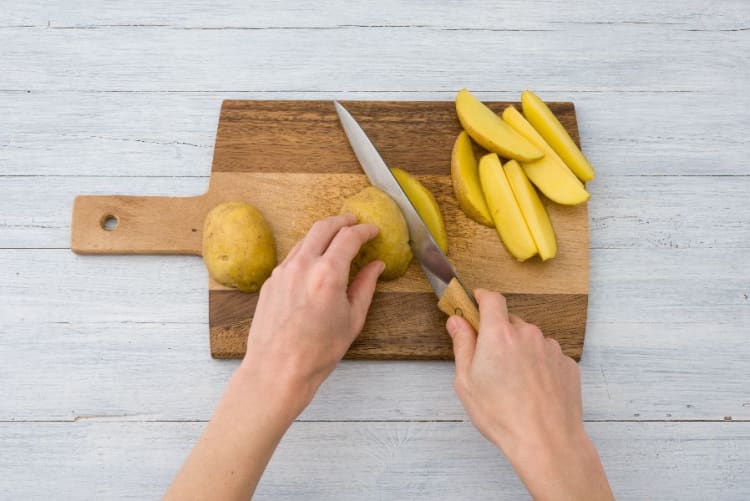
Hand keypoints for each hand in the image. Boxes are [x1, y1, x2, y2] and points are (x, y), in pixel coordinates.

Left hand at [240, 213, 383, 415]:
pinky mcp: (271, 281)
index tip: (372, 231)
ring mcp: (283, 271)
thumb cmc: (317, 352)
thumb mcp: (352, 320)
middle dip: (342, 221)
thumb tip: (376, 266)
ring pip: (305, 239)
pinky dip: (307, 251)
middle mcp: (303, 265)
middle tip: (354, 223)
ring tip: (335, 240)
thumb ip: (365, 287)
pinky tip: (315, 262)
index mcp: (328, 274)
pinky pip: (292, 256)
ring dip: (323, 234)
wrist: (277, 369)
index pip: (349, 237)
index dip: (365, 230)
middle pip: (324, 227)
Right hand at [447, 289, 612, 499]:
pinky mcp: (568, 364)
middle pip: (510, 322)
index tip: (476, 301)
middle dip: (499, 335)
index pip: (491, 299)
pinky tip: (533, 390)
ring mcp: (551, 348)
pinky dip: (538, 366)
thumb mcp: (467, 381)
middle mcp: (528, 334)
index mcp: (499, 334)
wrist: (546, 441)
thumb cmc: (502, 415)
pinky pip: (547, 356)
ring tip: (514, 384)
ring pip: (530, 340)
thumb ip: (462, 345)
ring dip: (520, 352)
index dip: (482, 297)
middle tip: (490, 362)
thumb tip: (457, 321)